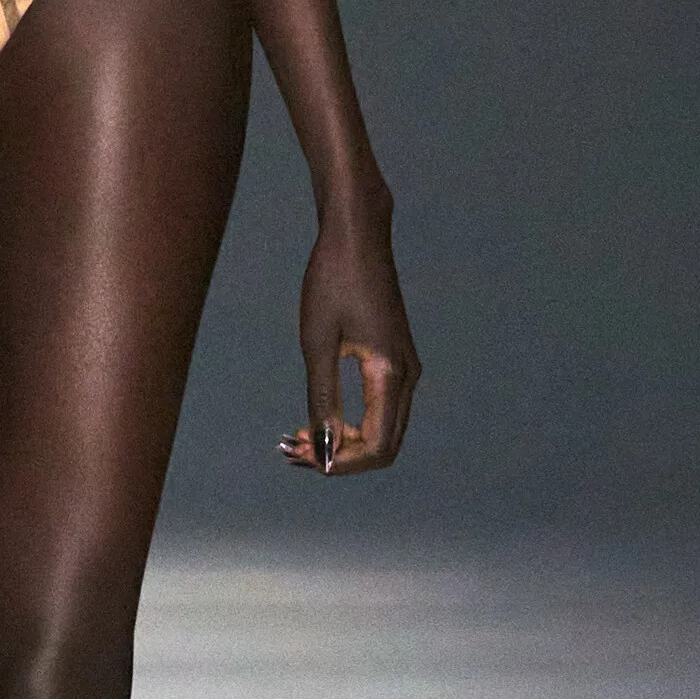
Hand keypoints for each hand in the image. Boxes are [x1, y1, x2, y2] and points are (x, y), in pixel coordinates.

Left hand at [280, 179, 416, 474]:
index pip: (378, 447)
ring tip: (298, 437)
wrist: (357, 234)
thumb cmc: (332, 280)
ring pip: (384, 429)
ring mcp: (405, 368)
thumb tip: (324, 451)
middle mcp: (408, 376)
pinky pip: (381, 409)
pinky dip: (352, 424)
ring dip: (345, 442)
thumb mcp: (317, 342)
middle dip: (341, 457)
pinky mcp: (396, 359)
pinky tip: (317, 418)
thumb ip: (323, 400)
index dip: (342, 463)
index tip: (301, 455)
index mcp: (390, 373)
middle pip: (385, 445)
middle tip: (291, 449)